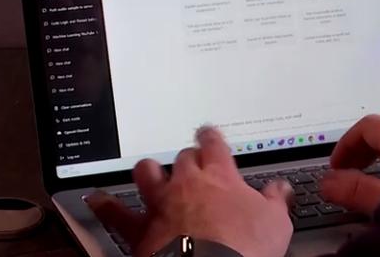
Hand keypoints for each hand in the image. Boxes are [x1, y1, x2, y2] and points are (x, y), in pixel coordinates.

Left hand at [85, 127, 292, 256]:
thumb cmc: (242, 248)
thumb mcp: (275, 223)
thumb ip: (275, 200)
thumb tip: (281, 189)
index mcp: (219, 176)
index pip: (213, 143)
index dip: (210, 136)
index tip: (209, 134)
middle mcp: (186, 183)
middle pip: (182, 157)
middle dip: (186, 158)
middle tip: (190, 162)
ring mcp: (160, 204)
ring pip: (147, 173)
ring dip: (149, 170)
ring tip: (150, 170)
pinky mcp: (140, 229)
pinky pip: (116, 212)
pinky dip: (106, 204)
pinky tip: (98, 199)